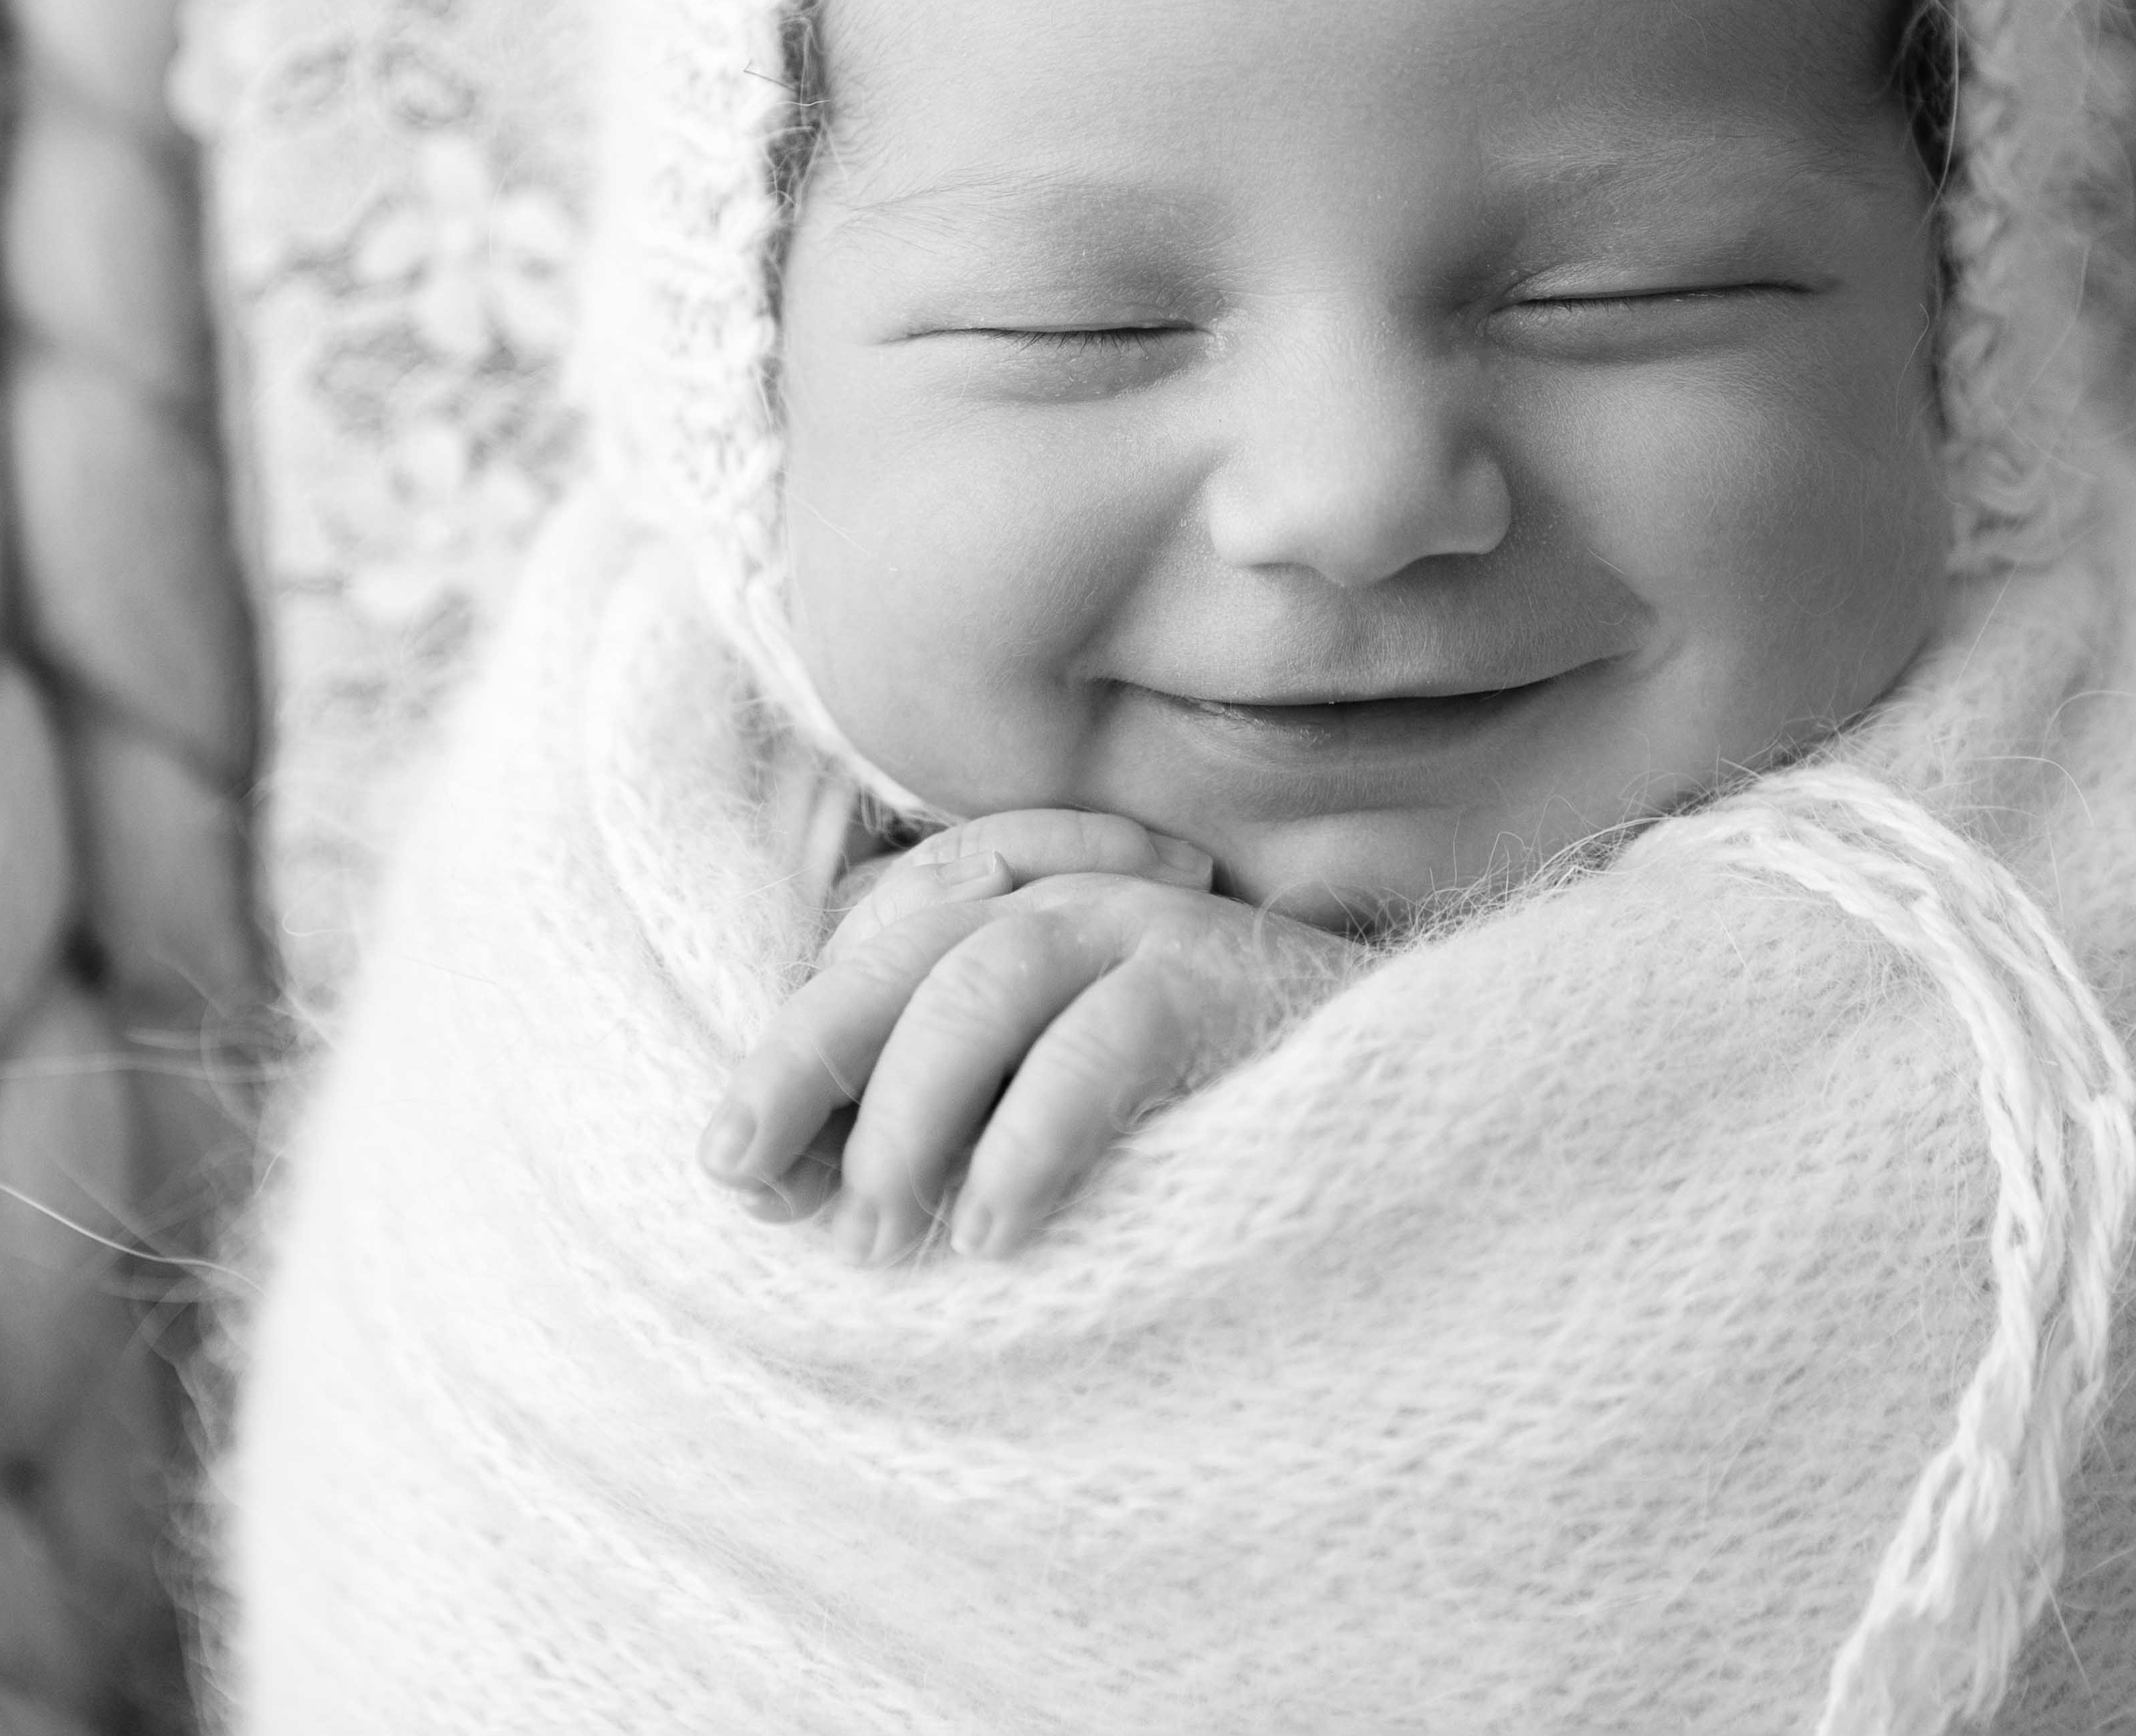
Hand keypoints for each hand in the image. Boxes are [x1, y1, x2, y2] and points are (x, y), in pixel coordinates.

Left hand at [701, 807, 1359, 1261]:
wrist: (1403, 1098)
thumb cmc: (1209, 1116)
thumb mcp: (1053, 1121)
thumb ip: (943, 1131)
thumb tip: (794, 1200)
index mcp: (1015, 921)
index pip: (868, 963)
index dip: (788, 1055)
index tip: (732, 1171)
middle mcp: (1068, 901)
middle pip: (901, 956)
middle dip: (806, 1063)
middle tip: (746, 1178)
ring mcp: (1147, 926)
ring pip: (985, 979)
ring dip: (914, 1111)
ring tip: (882, 1233)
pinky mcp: (1220, 977)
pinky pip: (1102, 1040)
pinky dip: (1032, 1136)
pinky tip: (994, 1229)